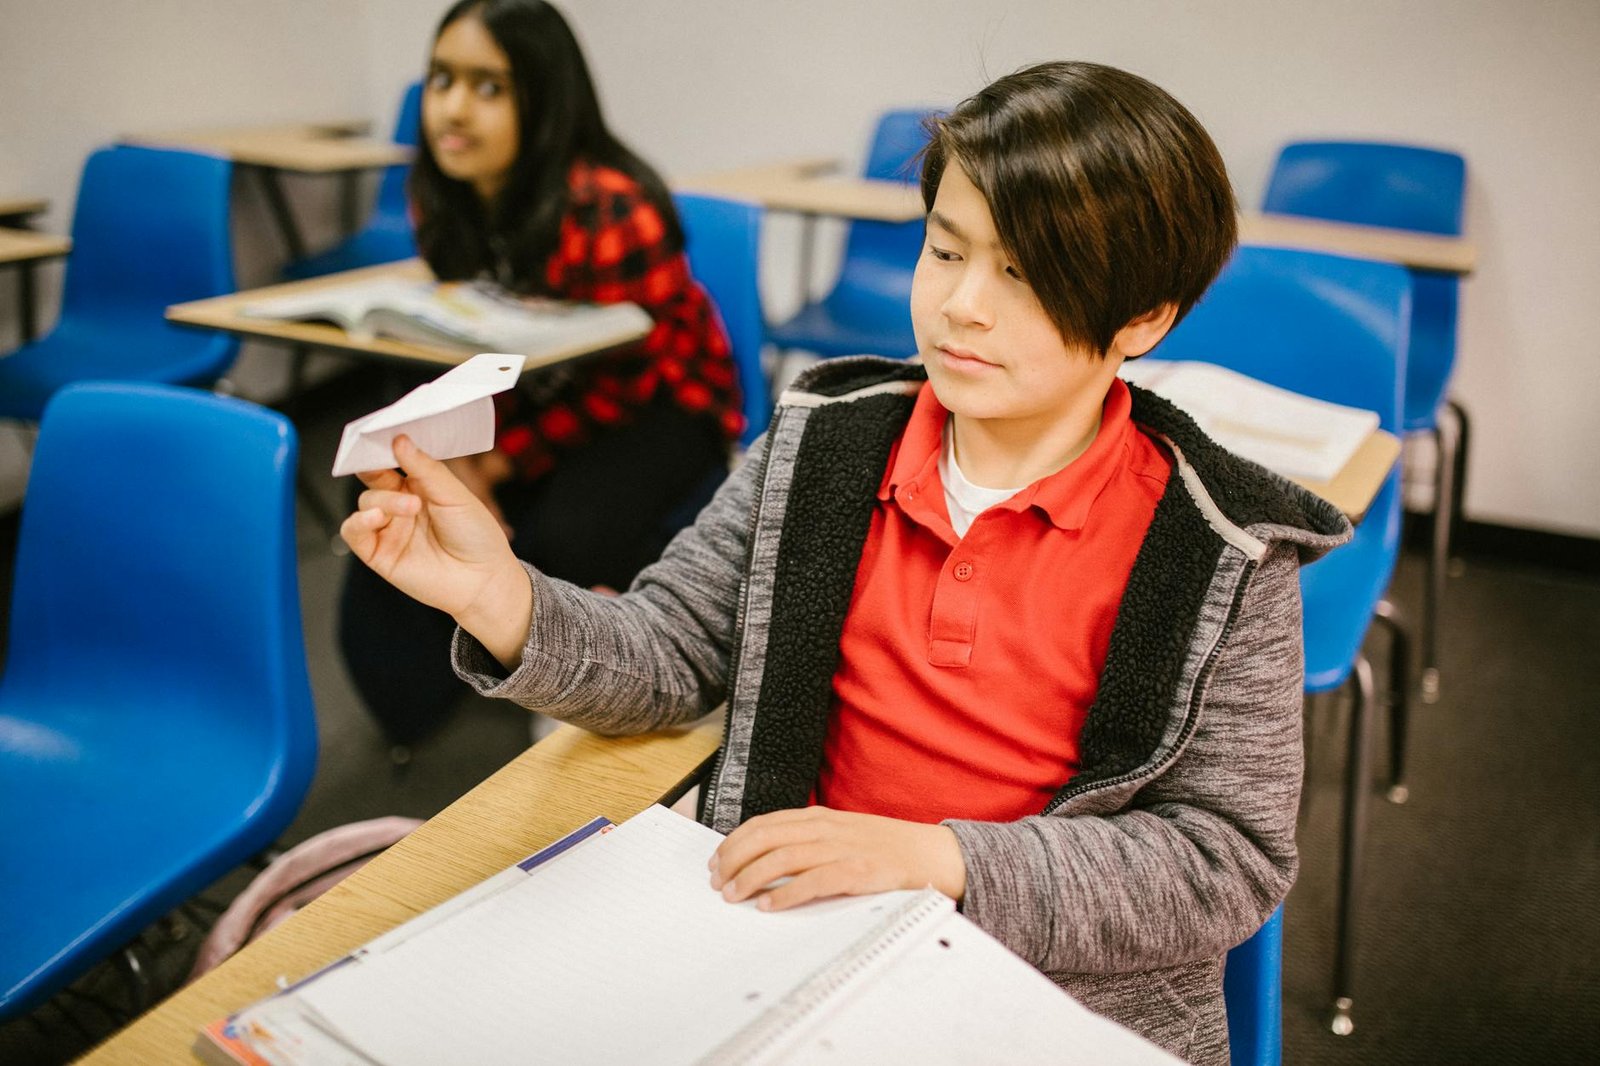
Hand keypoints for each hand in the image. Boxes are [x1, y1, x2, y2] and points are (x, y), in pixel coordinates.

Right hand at [340, 435, 531, 667]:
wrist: (483, 580)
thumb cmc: (476, 536)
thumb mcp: (455, 494)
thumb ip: (425, 469)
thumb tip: (399, 440)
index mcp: (419, 486)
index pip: (391, 461)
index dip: (382, 448)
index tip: (378, 434)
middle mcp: (400, 505)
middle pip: (372, 478)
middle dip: (373, 467)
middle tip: (382, 463)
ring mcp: (388, 528)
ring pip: (366, 503)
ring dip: (383, 501)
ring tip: (411, 507)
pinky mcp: (378, 553)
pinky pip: (353, 532)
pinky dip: (359, 521)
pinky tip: (377, 519)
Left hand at [708, 807, 966, 911]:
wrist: (931, 854)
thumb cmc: (883, 848)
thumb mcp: (841, 833)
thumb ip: (807, 840)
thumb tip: (764, 858)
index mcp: (818, 817)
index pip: (764, 824)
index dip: (734, 842)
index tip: (716, 861)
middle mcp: (825, 828)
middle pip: (765, 838)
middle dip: (734, 860)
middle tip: (717, 882)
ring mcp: (841, 849)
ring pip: (782, 858)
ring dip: (751, 878)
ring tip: (734, 896)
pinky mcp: (857, 872)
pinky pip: (813, 882)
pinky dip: (786, 893)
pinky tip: (768, 906)